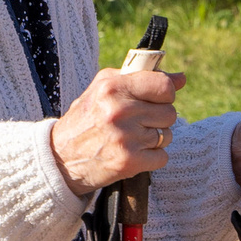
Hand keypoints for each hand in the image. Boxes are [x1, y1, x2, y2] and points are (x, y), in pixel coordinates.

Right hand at [51, 66, 186, 195]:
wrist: (60, 158)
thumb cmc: (86, 119)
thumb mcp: (103, 88)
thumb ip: (140, 78)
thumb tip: (180, 78)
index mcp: (112, 87)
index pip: (164, 85)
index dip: (165, 93)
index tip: (155, 99)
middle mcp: (119, 110)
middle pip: (169, 112)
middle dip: (158, 118)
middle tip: (137, 122)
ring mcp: (125, 137)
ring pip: (167, 135)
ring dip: (154, 139)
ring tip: (131, 138)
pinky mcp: (129, 162)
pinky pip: (162, 157)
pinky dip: (151, 158)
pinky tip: (132, 154)